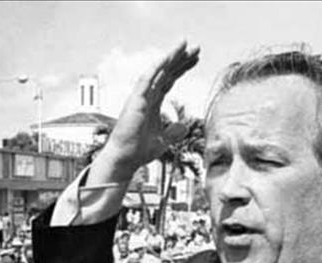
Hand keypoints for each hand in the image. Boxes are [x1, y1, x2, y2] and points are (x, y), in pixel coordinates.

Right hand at [90, 40, 199, 184]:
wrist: (125, 159)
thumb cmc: (138, 151)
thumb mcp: (163, 141)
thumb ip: (174, 132)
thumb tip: (184, 127)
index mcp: (152, 103)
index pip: (169, 80)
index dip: (182, 69)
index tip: (195, 59)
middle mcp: (146, 97)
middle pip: (166, 72)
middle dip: (181, 60)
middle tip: (196, 49)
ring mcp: (140, 97)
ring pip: (158, 71)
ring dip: (171, 57)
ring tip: (185, 44)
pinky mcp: (135, 100)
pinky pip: (147, 79)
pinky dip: (157, 67)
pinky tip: (168, 56)